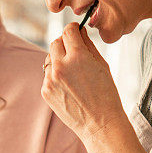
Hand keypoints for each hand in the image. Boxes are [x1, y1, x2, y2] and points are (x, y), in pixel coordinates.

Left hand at [42, 23, 124, 141]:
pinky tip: (69, 87)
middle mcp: (60, 66)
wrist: (99, 123)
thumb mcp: (102, 65)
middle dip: (64, 43)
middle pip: (55, 42)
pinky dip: (56, 77)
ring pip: (50, 60)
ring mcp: (50, 80)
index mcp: (77, 56)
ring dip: (59, 61)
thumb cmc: (106, 94)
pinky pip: (48, 76)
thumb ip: (88, 45)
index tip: (75, 31)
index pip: (68, 31)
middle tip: (74, 52)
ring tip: (74, 74)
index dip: (72, 29)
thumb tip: (79, 32)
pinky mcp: (45, 91)